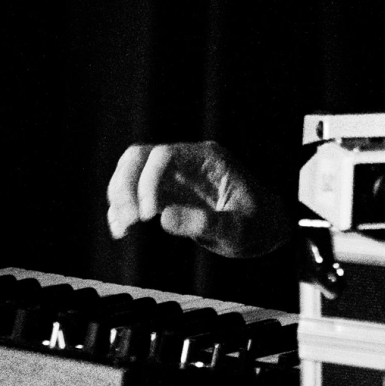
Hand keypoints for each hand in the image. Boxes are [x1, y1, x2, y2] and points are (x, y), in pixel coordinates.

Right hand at [106, 141, 289, 258]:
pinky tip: (122, 230)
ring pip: (131, 170)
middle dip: (126, 186)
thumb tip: (164, 217)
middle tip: (130, 220)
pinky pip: (133, 192)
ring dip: (119, 196)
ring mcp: (175, 176)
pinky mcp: (166, 194)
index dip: (148, 181)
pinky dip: (121, 208)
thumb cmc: (258, 226)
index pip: (164, 155)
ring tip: (123, 228)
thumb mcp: (239, 230)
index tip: (148, 214)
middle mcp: (187, 162)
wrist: (265, 229)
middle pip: (140, 156)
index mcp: (207, 159)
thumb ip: (206, 224)